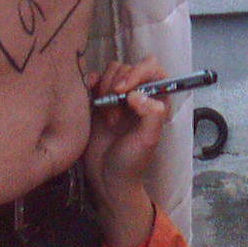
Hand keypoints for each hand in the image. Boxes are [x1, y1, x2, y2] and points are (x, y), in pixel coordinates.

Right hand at [85, 57, 170, 246]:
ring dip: (106, 91)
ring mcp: (117, 96)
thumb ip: (150, 114)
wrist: (106, 179)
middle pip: (129, 67)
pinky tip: (91, 100)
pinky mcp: (98, 100)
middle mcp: (138, 94)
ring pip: (111, 71)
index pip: (152, 70)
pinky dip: (91, 84)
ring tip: (108, 120)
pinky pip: (95, 79)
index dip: (137, 73)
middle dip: (118, 85)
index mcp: (156, 100)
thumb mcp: (148, 140)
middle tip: (114, 115)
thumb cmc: (132, 163)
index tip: (122, 90)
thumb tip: (136, 94)